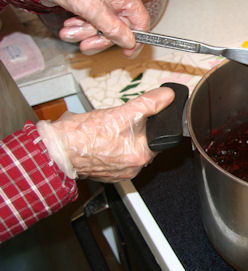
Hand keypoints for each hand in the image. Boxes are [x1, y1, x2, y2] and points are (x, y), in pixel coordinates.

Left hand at [21, 0, 148, 56]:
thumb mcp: (90, 9)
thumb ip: (113, 28)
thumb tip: (129, 41)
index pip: (140, 19)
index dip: (135, 39)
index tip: (127, 52)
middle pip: (119, 23)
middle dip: (100, 36)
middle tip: (85, 45)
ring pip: (105, 20)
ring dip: (86, 31)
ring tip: (70, 33)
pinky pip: (96, 13)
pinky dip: (84, 22)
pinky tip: (71, 23)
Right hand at [37, 87, 174, 181]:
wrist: (56, 150)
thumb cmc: (84, 134)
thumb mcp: (122, 112)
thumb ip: (148, 103)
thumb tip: (167, 96)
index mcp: (141, 156)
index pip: (159, 138)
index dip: (152, 124)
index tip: (143, 117)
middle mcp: (133, 169)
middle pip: (143, 143)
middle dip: (134, 130)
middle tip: (120, 121)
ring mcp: (118, 172)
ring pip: (128, 149)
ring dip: (122, 138)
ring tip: (107, 130)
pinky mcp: (104, 174)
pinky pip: (114, 158)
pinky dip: (110, 148)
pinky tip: (100, 140)